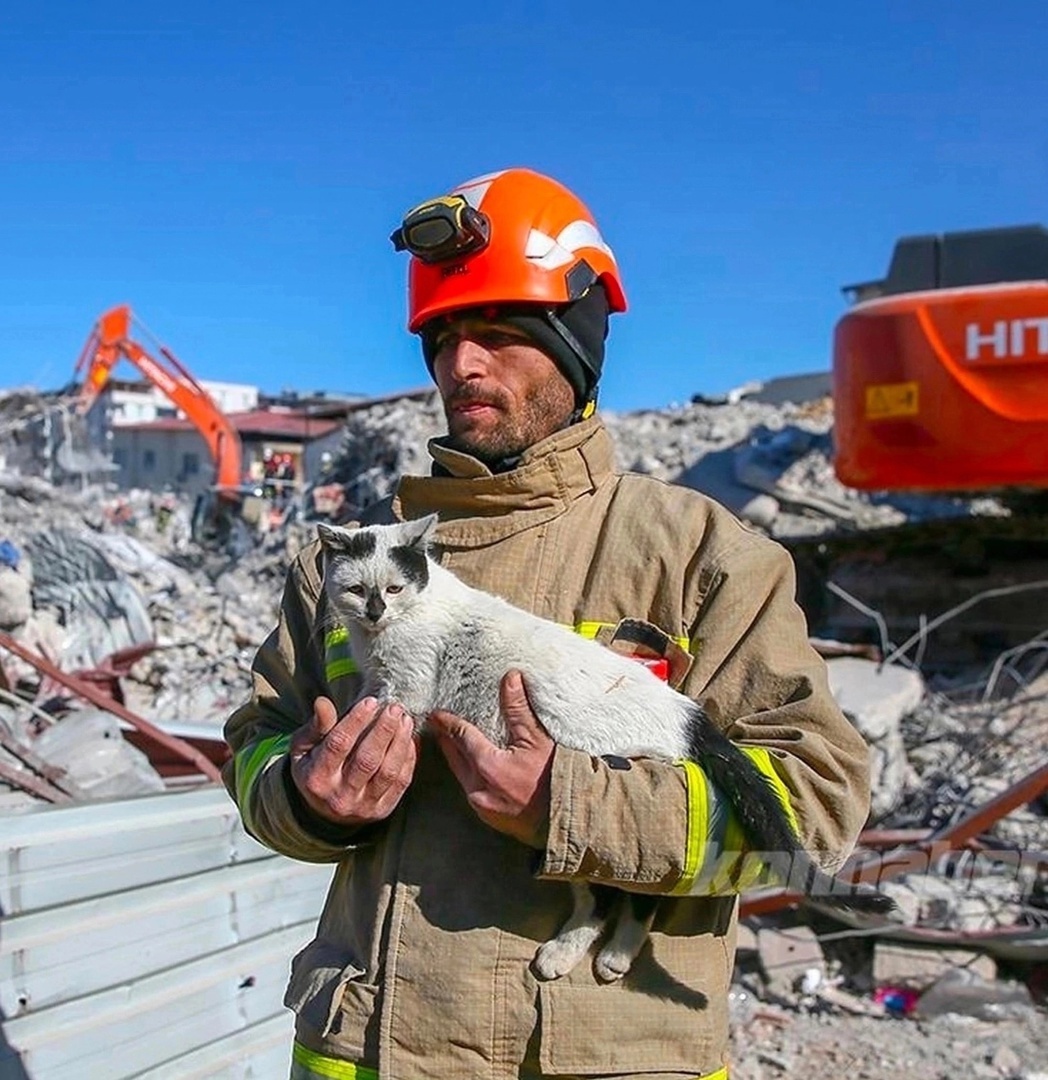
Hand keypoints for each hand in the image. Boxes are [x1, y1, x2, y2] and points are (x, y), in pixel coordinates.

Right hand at [289, 695, 417, 826]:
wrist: (323, 812)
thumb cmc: (314, 769)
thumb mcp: (304, 749)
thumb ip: (316, 727)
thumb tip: (323, 702)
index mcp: (317, 778)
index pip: (338, 745)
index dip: (356, 721)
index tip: (371, 701)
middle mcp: (340, 796)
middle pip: (367, 760)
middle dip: (383, 730)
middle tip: (394, 708)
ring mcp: (363, 806)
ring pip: (388, 772)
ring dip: (400, 743)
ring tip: (405, 720)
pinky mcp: (382, 809)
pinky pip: (401, 782)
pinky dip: (408, 758)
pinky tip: (409, 739)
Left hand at [429, 670, 553, 845]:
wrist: (569, 819)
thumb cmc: (556, 778)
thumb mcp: (538, 739)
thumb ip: (518, 709)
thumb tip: (510, 678)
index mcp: (488, 767)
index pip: (461, 737)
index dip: (448, 723)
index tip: (436, 714)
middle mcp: (478, 788)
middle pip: (455, 757)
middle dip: (447, 739)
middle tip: (439, 724)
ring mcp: (481, 806)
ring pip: (462, 775)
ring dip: (457, 757)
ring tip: (454, 741)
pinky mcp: (488, 817)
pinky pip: (471, 789)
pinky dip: (469, 774)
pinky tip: (475, 766)